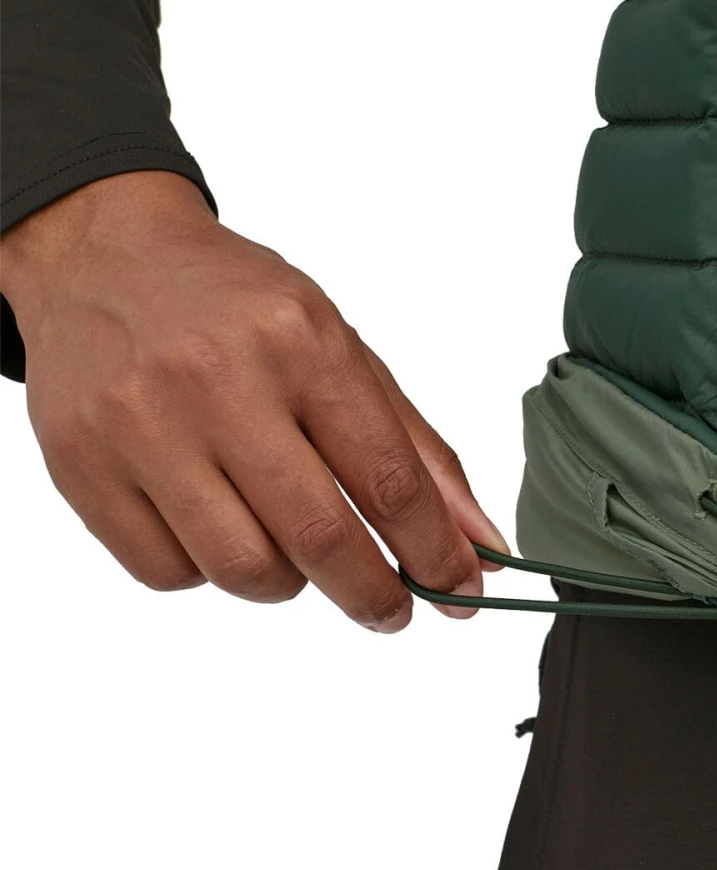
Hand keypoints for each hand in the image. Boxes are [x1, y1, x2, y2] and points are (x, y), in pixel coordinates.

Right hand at [3, 171, 507, 631]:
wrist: (103, 258)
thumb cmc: (240, 311)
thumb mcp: (344, 353)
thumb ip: (420, 454)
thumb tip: (482, 550)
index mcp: (300, 342)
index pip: (388, 479)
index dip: (434, 553)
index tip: (459, 591)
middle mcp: (216, 380)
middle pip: (319, 538)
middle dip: (373, 595)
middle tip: (393, 611)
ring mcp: (140, 427)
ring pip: (243, 570)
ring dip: (290, 584)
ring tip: (293, 550)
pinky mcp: (81, 467)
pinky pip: (169, 573)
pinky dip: (210, 574)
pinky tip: (221, 526)